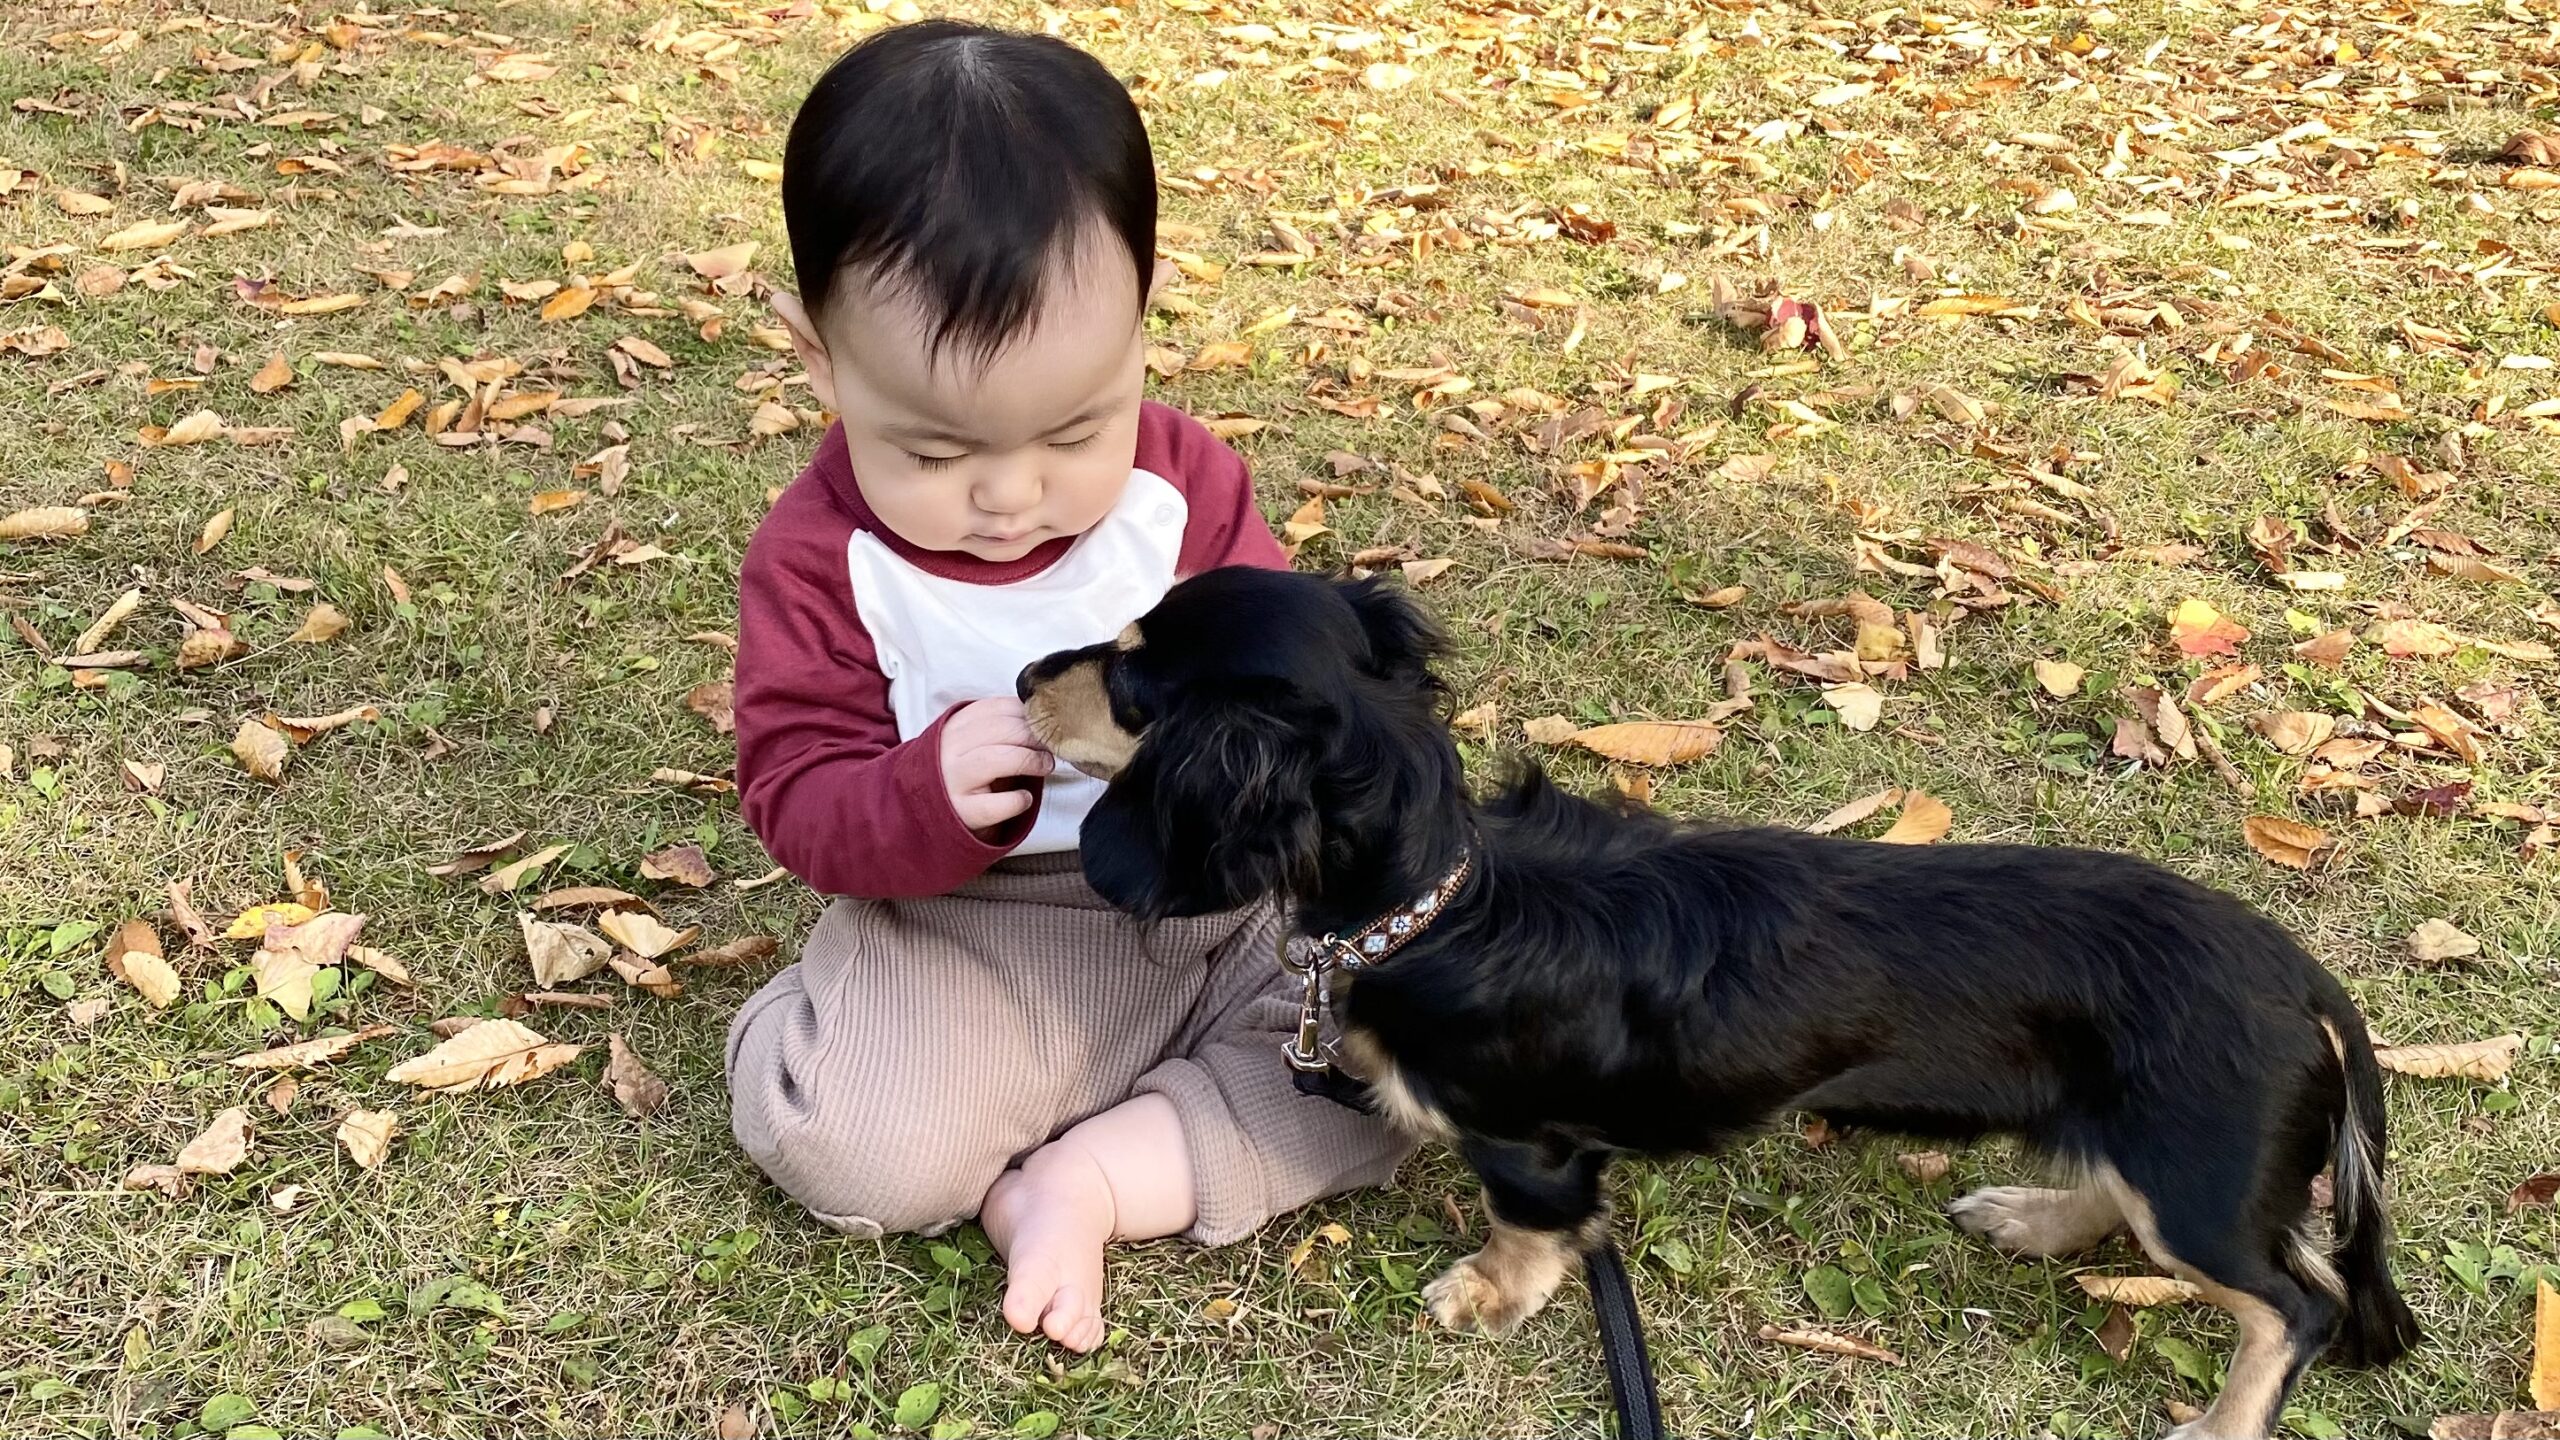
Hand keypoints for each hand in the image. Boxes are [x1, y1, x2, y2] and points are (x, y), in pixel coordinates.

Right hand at [939, 697, 1054, 833]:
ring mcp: (954, 781)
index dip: (1027, 714)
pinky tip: (1024, 798)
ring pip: (996, 759)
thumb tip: (1042, 718)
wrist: (931, 812)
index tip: (1043, 724)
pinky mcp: (963, 811)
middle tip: (1050, 746)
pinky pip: (998, 803)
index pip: (997, 708)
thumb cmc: (964, 773)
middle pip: (1000, 729)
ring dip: (1030, 760)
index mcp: (954, 727)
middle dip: (1033, 736)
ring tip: (1045, 766)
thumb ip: (999, 727)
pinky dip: (1019, 799)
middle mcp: (950, 750)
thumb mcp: (972, 743)